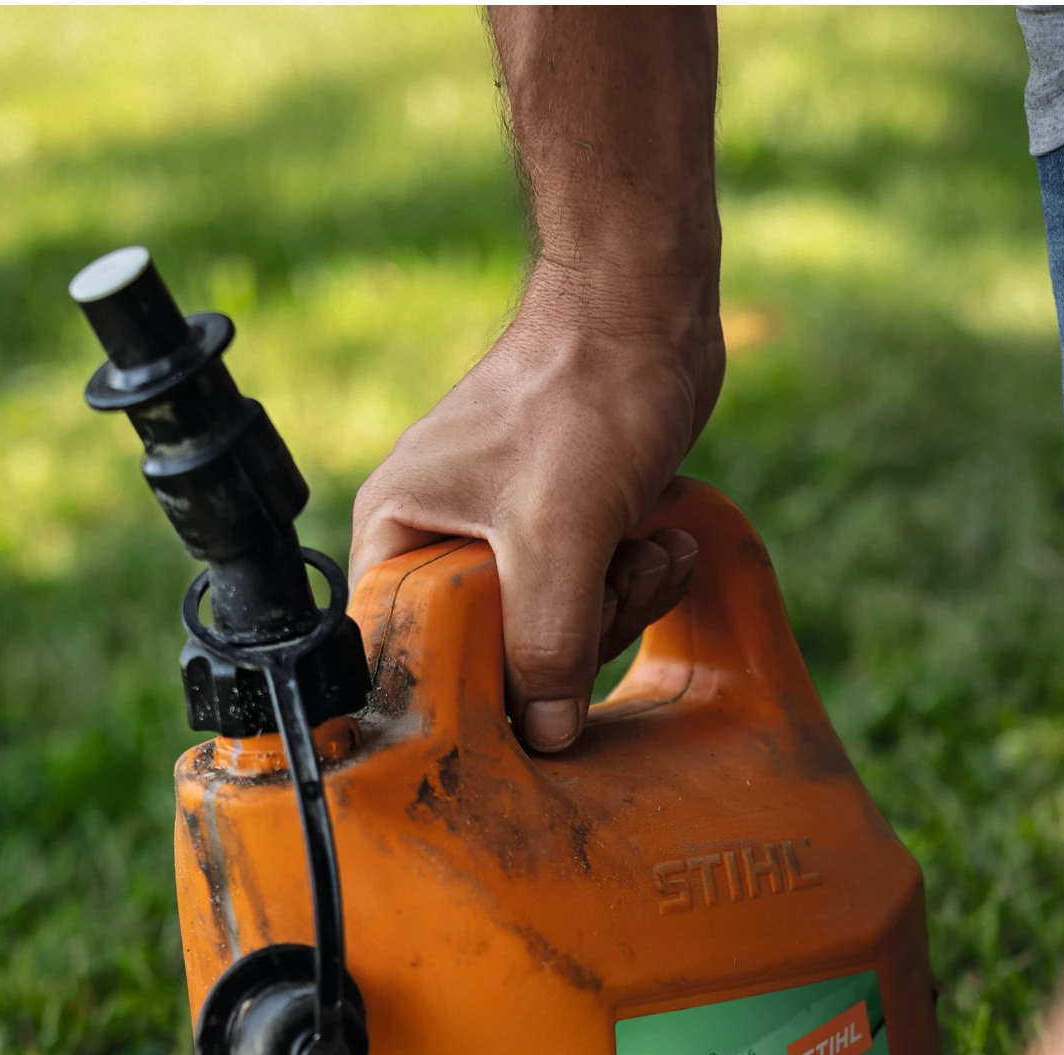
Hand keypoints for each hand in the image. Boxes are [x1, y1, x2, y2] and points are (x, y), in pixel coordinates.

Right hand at [350, 263, 724, 751]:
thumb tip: (544, 736)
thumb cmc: (584, 390)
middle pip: (494, 660)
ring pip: (556, 638)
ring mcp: (506, 543)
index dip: (473, 688)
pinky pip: (595, 602)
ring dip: (619, 606)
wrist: (649, 310)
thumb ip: (546, 642)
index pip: (411, 657)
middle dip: (573, 635)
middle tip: (608, 579)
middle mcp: (440, 543)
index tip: (536, 686)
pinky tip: (666, 541)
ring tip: (647, 547)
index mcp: (398, 536)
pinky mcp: (565, 539)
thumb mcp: (559, 533)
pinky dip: (636, 582)